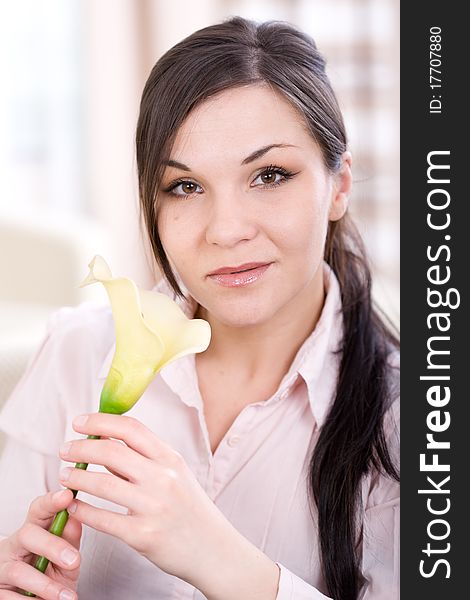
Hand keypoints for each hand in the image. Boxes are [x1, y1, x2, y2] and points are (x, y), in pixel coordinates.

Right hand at [0, 489, 80, 599]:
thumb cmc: (53, 574)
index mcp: (34, 530)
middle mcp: (15, 545)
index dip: (51, 501)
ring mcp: (2, 567)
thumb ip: (71, 540)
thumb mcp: (67, 559)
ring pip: (19, 570)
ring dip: (45, 585)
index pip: (39, 509)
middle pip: (27, 534)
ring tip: (67, 596)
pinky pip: (9, 596)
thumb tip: (77, 517)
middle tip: (74, 561)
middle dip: (52, 546)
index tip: (67, 496)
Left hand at [59, 413, 279, 598]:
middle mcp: (163, 478)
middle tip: (65, 449)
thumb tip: (105, 442)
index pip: (131, 429)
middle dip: (81, 447)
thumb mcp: (176, 474)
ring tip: (64, 476)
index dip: (100, 421)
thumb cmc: (189, 508)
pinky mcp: (143, 535)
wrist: (213, 549)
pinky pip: (102, 519)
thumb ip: (145, 458)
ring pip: (102, 483)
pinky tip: (73, 506)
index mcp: (170, 458)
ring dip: (76, 477)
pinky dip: (82, 510)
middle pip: (111, 452)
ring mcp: (153, 506)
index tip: (79, 422)